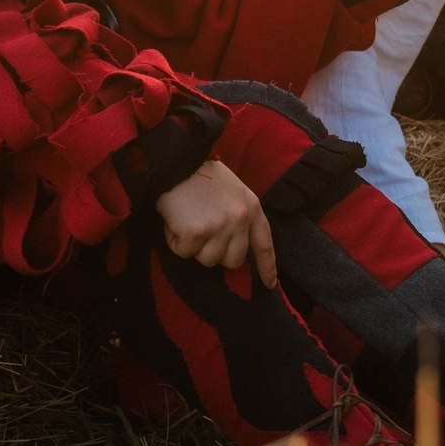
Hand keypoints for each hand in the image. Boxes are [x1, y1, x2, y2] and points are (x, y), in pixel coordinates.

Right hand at [154, 159, 276, 286]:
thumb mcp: (234, 192)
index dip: (267, 267)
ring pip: (207, 260)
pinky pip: (184, 252)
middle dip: (216, 253)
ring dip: (194, 247)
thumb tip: (236, 250)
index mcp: (252, 208)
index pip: (264, 244)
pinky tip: (175, 220)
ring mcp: (219, 227)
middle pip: (233, 261)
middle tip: (202, 231)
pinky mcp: (196, 232)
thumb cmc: (202, 177)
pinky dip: (175, 240)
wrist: (176, 160)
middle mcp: (240, 219)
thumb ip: (240, 219)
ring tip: (188, 220)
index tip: (269, 284)